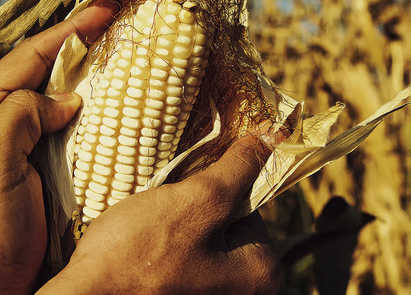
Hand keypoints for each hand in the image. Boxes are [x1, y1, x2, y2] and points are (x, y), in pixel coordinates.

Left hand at [0, 3, 116, 294]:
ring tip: (122, 61)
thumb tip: (63, 100)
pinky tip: (111, 114)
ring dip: (86, 81)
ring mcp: (14, 151)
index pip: (27, 56)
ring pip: (54, 102)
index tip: (105, 11)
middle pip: (41, 73)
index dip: (68, 31)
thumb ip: (21, 114)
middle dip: (78, 48)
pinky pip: (64, 135)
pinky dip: (89, 119)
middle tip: (119, 28)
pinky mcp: (34, 176)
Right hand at [41, 124, 285, 294]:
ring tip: (146, 234)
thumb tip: (273, 136)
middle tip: (159, 216)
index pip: (250, 208)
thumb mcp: (194, 201)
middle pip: (226, 228)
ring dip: (173, 231)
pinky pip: (181, 266)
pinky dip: (163, 253)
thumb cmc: (137, 255)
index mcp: (261, 274)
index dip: (215, 189)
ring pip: (200, 245)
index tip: (183, 190)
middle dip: (192, 213)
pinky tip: (141, 253)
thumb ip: (237, 170)